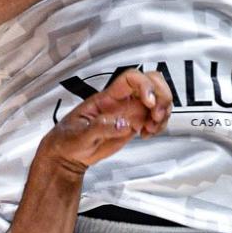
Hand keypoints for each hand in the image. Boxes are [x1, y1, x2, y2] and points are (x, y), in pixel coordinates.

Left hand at [42, 70, 172, 175]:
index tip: (149, 103)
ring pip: (158, 99)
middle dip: (162, 96)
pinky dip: (159, 124)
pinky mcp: (135, 124)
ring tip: (151, 129)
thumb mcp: (79, 135)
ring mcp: (130, 111)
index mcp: (107, 97)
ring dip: (163, 112)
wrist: (69, 154)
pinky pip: (156, 117)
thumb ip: (100, 128)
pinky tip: (147, 134)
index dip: (145, 85)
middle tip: (156, 116)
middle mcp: (122, 100)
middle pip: (152, 81)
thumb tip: (124, 124)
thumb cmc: (69, 140)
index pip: (131, 78)